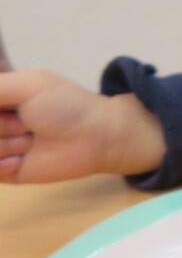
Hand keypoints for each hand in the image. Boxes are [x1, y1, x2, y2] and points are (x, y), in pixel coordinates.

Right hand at [0, 71, 165, 183]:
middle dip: (0, 125)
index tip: (16, 117)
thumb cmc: (65, 105)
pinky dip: (1, 163)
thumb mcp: (26, 86)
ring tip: (30, 139)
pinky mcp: (3, 171)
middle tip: (26, 122)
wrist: (95, 137)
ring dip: (4, 143)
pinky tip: (21, 160)